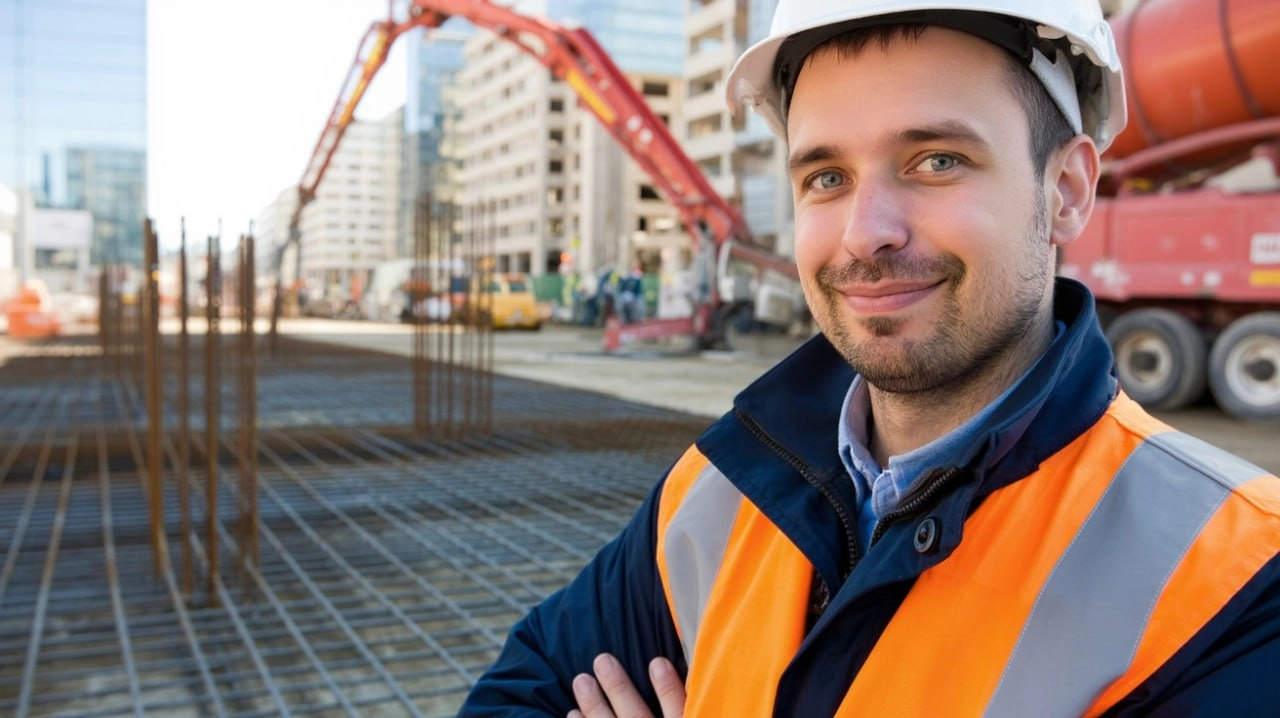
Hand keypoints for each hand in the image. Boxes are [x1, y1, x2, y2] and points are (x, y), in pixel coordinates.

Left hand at [568, 653, 685, 717]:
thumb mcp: (696, 714)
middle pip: (637, 717)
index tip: (656, 661)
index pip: (678, 710)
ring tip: (581, 680)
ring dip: (594, 706)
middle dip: (619, 689)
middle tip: (602, 660)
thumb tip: (694, 673)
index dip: (667, 688)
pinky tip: (572, 713)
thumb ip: (692, 702)